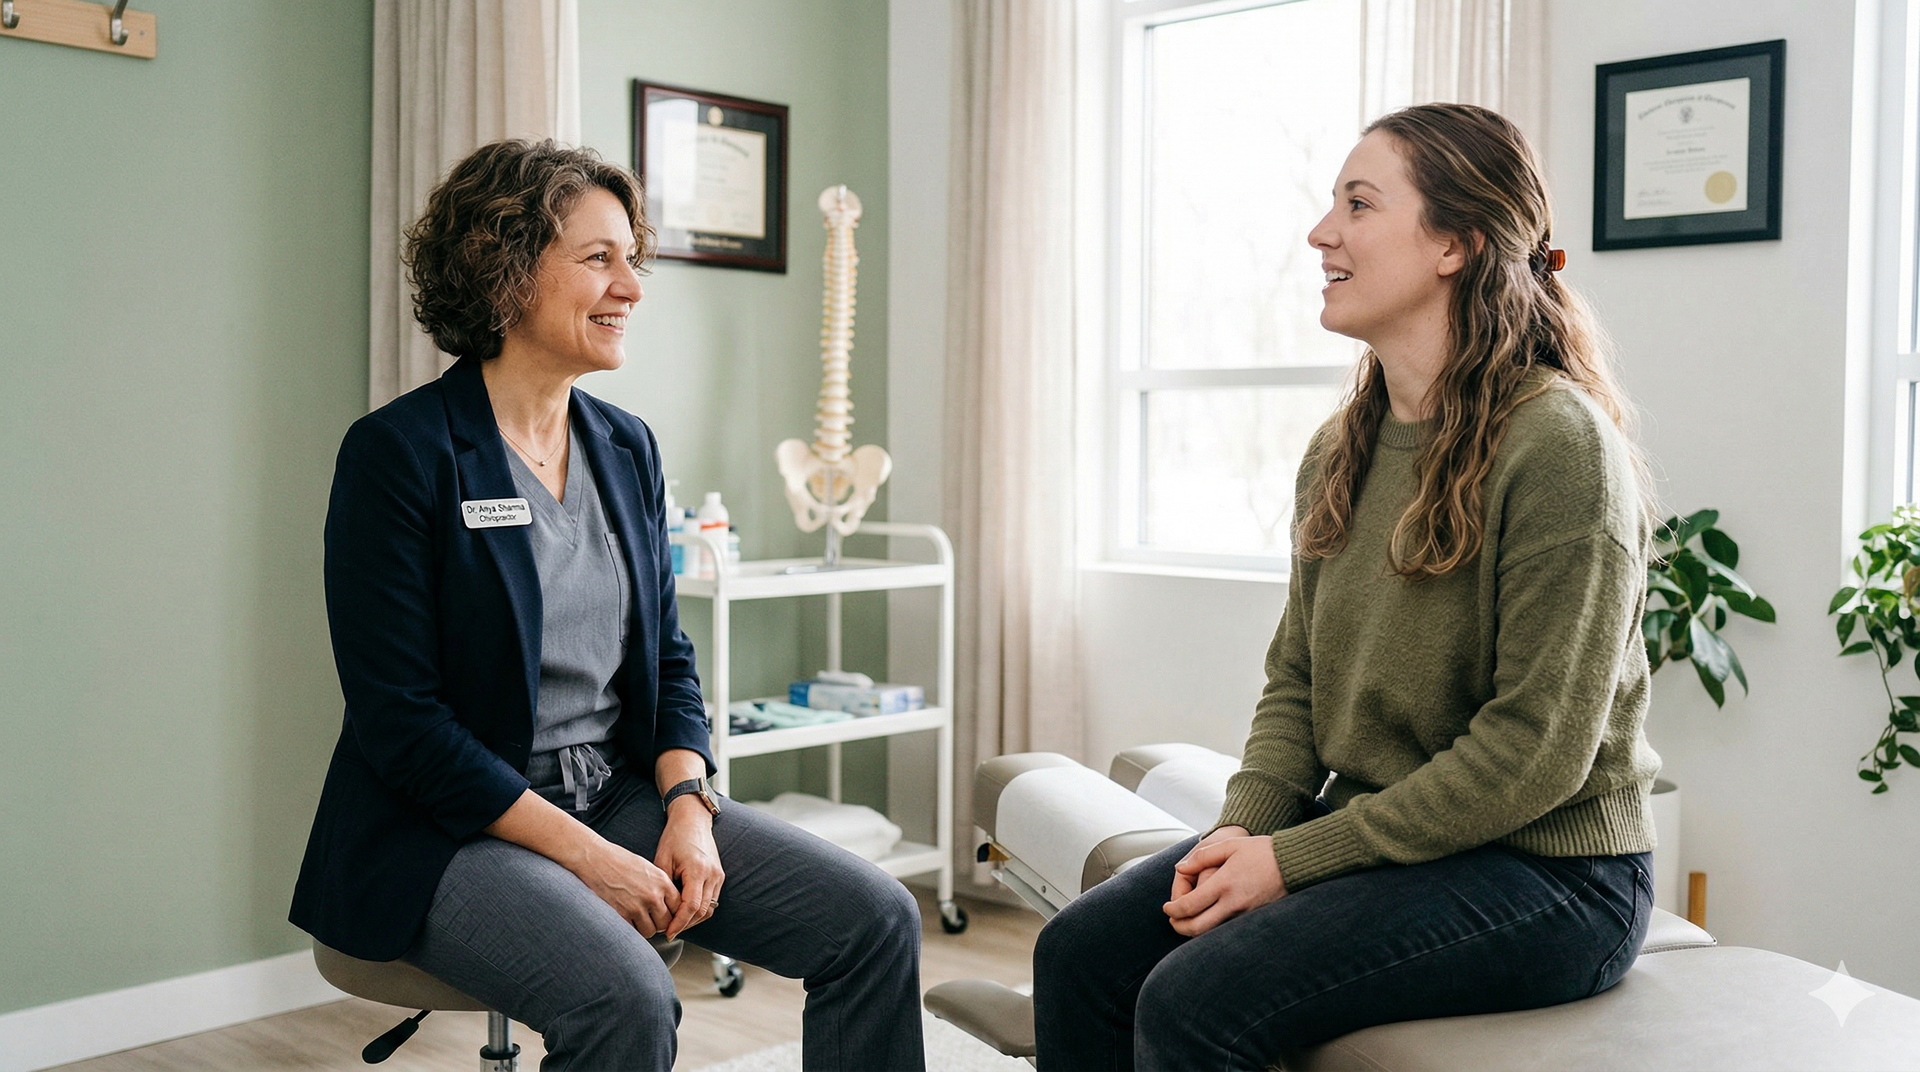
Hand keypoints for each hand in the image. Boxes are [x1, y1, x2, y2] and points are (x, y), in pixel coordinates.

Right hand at [572, 837, 681, 937]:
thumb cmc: (620, 861)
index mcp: (662, 882)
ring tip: (638, 919)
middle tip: (651, 918)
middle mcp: (653, 895)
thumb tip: (669, 904)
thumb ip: (661, 886)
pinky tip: (626, 918)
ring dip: (645, 928)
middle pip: (666, 922)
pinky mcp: (621, 914)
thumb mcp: (648, 869)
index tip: (666, 913)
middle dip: (660, 923)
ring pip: (651, 931)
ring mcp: (637, 906)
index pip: (678, 907)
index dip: (672, 912)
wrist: (595, 859)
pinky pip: (633, 932)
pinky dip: (631, 929)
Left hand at [655, 800, 724, 939]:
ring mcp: (718, 875)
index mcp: (697, 870)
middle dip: (685, 925)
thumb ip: (663, 885)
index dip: (679, 923)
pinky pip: (712, 901)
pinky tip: (685, 913)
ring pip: (709, 909)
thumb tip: (658, 909)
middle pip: (702, 911)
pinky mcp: (719, 876)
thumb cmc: (675, 837)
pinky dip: (700, 910)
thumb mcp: (662, 860)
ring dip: (694, 920)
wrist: (693, 820)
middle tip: (669, 932)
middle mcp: (712, 874)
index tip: (668, 932)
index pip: (690, 906)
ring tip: (676, 925)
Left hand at [1164, 833, 1285, 937]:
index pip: (1189, 905)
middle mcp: (1233, 903)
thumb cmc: (1262, 851)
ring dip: (1195, 931)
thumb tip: (1180, 869)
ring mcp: (1245, 914)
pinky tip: (1208, 922)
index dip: (1173, 910)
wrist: (1294, 863)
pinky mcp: (1255, 919)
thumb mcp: (1230, 845)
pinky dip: (1214, 930)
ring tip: (1186, 923)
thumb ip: (1202, 857)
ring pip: (1213, 933)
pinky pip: (1228, 930)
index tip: (1167, 908)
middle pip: (1198, 927)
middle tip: (1172, 921)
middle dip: (1180, 927)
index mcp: (1224, 883)